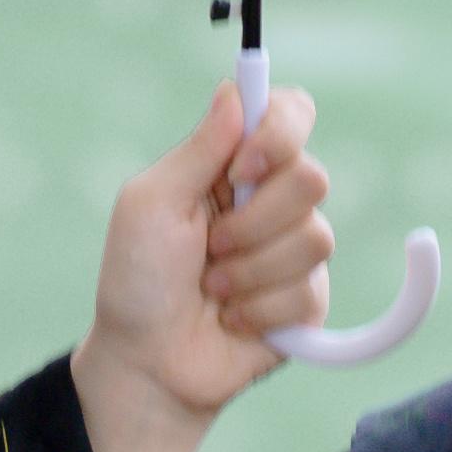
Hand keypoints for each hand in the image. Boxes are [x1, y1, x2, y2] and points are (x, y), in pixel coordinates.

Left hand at [89, 77, 334, 419]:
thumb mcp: (150, 205)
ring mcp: (294, 251)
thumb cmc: (137, 279)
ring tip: (211, 289)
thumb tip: (235, 89)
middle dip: (252, 221)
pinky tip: (231, 318)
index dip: (281, 133)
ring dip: (247, 271)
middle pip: (312, 178)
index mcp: (233, 165)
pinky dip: (257, 310)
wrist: (146, 362)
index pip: (292, 113)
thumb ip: (197, 148)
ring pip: (314, 238)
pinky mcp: (308, 302)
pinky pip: (308, 291)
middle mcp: (272, 200)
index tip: (241, 168)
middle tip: (209, 246)